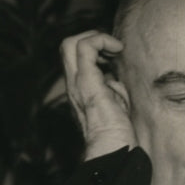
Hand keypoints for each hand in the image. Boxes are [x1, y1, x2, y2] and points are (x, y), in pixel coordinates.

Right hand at [60, 31, 135, 159]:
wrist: (113, 147)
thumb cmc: (118, 132)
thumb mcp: (116, 105)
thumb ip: (113, 90)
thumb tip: (114, 80)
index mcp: (81, 89)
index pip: (76, 58)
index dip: (95, 50)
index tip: (114, 56)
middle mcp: (74, 84)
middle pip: (66, 46)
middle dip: (91, 38)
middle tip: (112, 49)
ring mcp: (77, 82)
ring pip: (70, 43)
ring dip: (95, 38)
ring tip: (115, 49)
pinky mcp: (86, 81)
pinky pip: (85, 47)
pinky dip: (101, 40)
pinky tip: (117, 49)